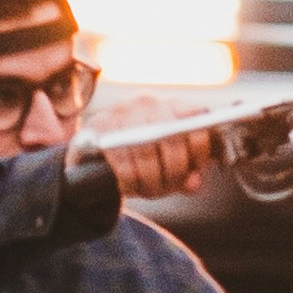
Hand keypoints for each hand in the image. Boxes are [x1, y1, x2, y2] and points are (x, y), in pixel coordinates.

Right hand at [102, 112, 237, 201]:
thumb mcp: (168, 163)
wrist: (93, 151)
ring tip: (147, 191)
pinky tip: (129, 187)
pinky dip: (129, 181)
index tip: (192, 172)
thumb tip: (193, 183)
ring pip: (146, 152)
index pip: (196, 118)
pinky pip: (121, 160)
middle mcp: (148, 102)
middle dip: (172, 172)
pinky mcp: (98, 125)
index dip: (199, 149)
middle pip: (172, 137)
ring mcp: (122, 110)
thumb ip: (187, 171)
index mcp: (172, 105)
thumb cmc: (140, 158)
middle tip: (165, 189)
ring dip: (150, 181)